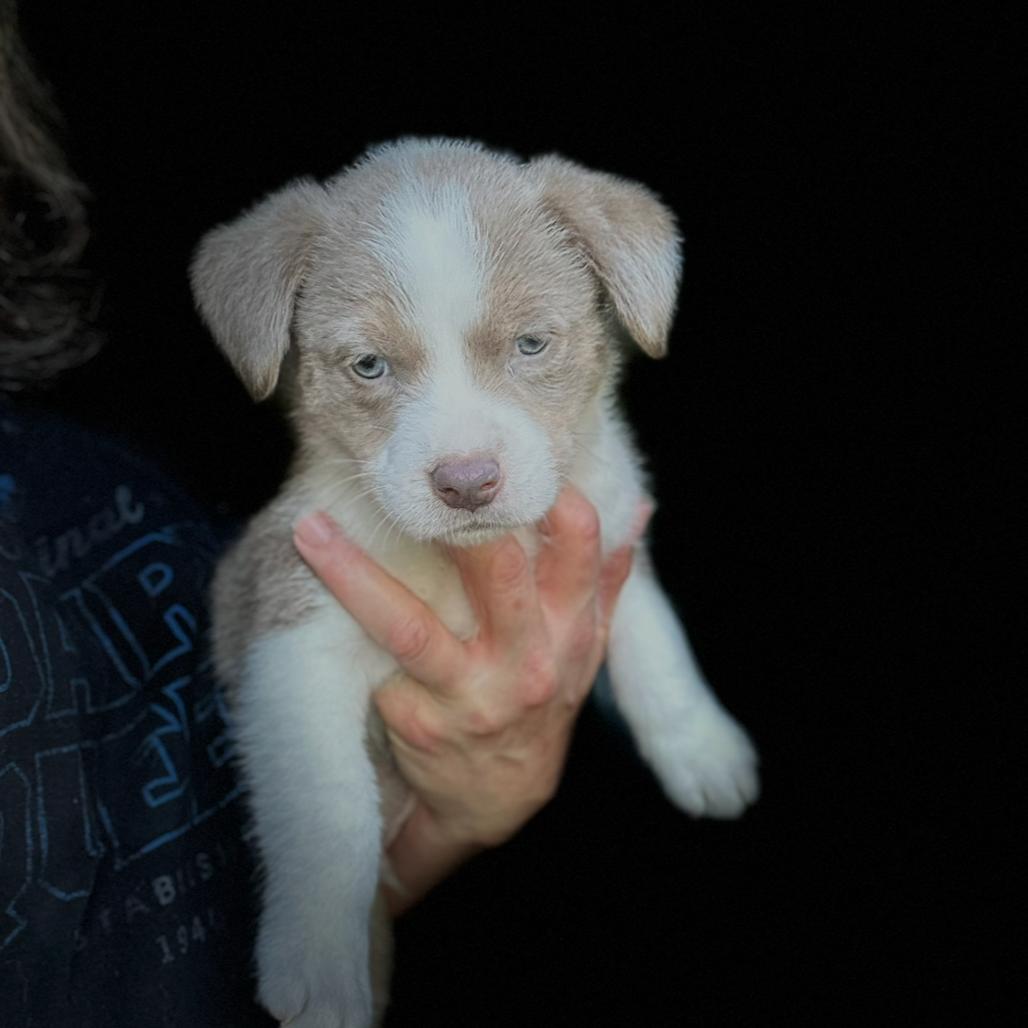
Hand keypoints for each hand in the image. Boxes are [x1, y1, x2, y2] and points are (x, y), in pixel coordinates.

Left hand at [293, 487, 648, 912]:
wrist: (497, 800)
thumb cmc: (541, 705)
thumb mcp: (585, 650)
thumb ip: (604, 581)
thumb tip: (635, 509)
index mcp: (571, 632)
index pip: (578, 553)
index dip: (554, 504)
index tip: (515, 461)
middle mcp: (527, 662)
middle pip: (494, 574)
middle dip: (452, 521)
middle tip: (411, 475)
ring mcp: (470, 696)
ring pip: (408, 625)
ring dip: (353, 574)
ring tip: (310, 530)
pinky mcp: (419, 722)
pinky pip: (381, 664)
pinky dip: (351, 625)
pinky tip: (318, 588)